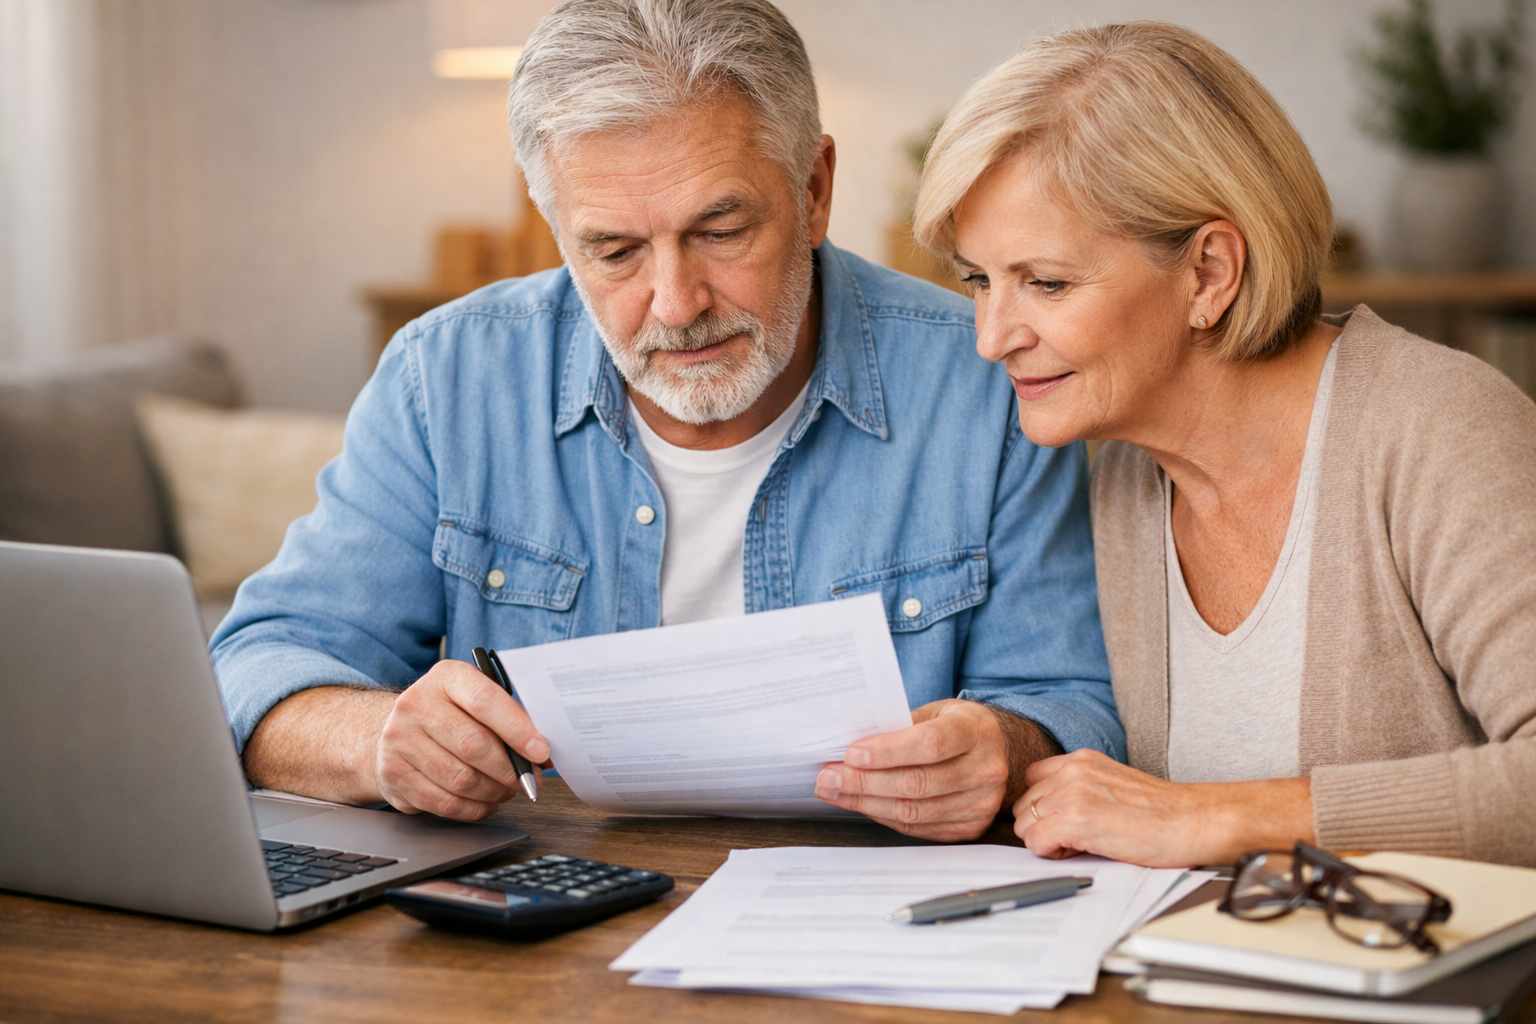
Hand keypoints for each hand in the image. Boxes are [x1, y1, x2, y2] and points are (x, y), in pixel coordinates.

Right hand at [374, 659, 550, 820]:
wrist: (399, 727)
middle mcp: (416, 705)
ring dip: (494, 792)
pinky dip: (473, 809)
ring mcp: (399, 740)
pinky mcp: (393, 774)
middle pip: (473, 745)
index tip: (540, 751)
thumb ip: (509, 720)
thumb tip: (542, 755)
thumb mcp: (477, 700)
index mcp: (445, 677)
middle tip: (530, 780)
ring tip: (507, 790)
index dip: (517, 730)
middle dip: (510, 770)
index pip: (484, 701)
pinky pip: (443, 803)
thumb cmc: (452, 713)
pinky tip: (485, 802)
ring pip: (460, 780)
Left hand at [813, 699, 1056, 841]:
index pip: (930, 744)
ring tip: (834, 792)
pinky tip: (861, 804)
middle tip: (828, 777)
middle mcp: (986, 770)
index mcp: (977, 731)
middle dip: (864, 782)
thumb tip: (848, 746)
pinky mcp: (970, 828)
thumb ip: (900, 725)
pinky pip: (918, 828)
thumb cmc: (957, 727)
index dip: (887, 752)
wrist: (997, 751)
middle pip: (917, 783)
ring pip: (914, 811)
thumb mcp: (937, 711)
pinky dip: (883, 816)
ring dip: (866, 803)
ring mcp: (981, 804)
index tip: (850, 754)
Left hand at [1015, 750, 1313, 866]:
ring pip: (1024, 825)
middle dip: (1044, 827)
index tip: (1066, 823)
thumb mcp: (1111, 786)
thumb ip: (1077, 788)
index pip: (1030, 783)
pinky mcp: (1076, 817)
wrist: (1195, 821)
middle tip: (1080, 838)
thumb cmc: (1160, 814)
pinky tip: (1085, 850)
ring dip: (1048, 841)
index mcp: (1079, 760)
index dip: (1044, 809)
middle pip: (1023, 806)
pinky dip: (1053, 854)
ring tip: (1085, 843)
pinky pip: (1035, 842)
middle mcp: (1071, 769)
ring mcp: (1072, 791)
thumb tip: (1044, 812)